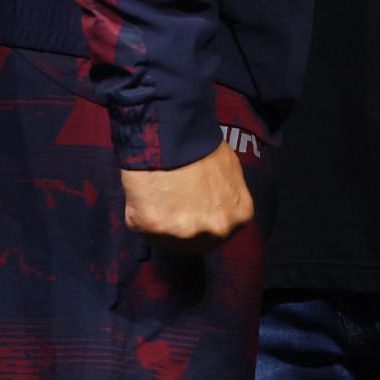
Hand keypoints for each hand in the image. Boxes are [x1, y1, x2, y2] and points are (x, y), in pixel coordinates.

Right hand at [121, 142, 252, 252]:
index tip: (193, 208)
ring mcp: (184, 235)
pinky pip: (145, 230)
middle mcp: (215, 232)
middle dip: (185, 228)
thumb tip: (215, 205)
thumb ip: (227, 197)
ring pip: (169, 241)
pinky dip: (142, 215)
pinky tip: (145, 196)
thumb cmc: (203, 148)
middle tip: (174, 205)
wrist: (172, 135)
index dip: (204, 220)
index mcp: (238, 217)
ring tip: (159, 198)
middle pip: (196, 243)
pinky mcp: (153, 230)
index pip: (220, 234)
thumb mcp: (231, 171)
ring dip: (163, 225)